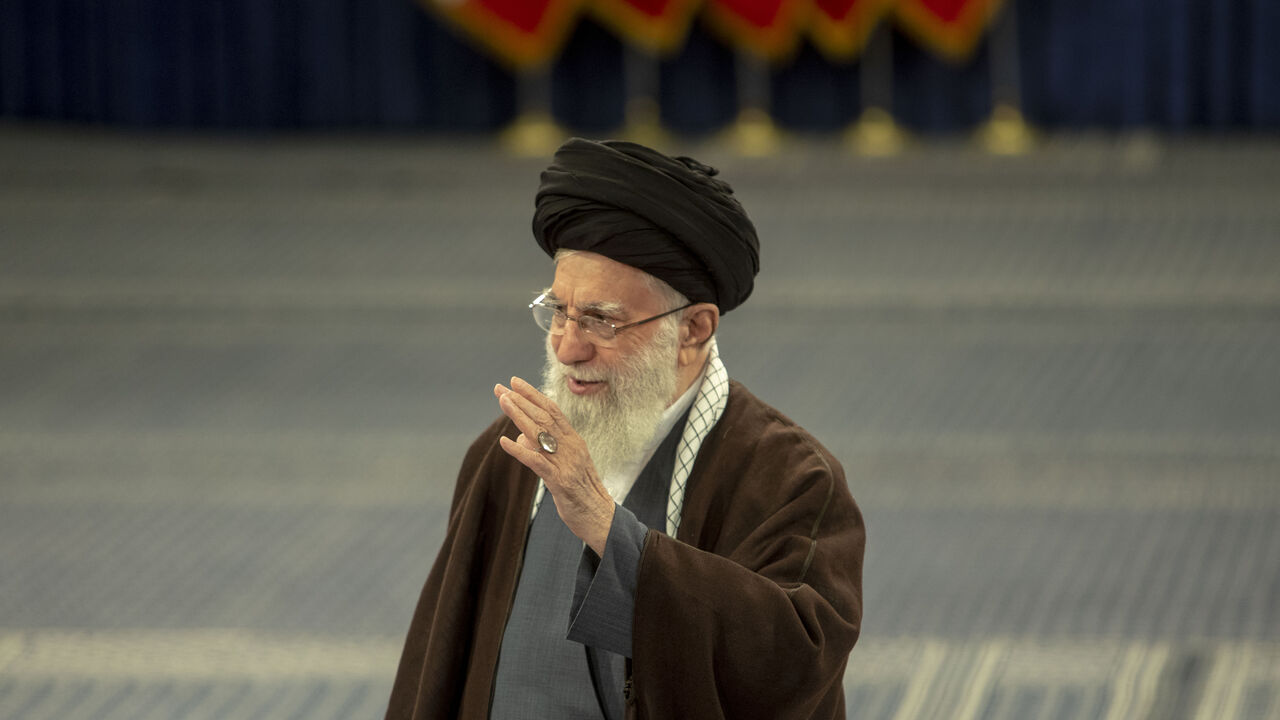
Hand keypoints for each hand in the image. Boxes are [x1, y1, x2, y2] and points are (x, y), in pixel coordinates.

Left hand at [494, 376, 614, 554]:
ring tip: (503, 402)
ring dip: (519, 416)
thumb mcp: (563, 466)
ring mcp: (567, 463)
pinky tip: (504, 442)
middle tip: (500, 388)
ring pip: (540, 433)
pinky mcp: (560, 481)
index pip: (552, 410)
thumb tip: (521, 438)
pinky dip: (519, 451)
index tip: (514, 383)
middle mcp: (572, 447)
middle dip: (521, 400)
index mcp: (574, 441)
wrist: (601, 518)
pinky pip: (537, 462)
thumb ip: (544, 450)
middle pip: (544, 416)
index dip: (533, 395)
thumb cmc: (581, 493)